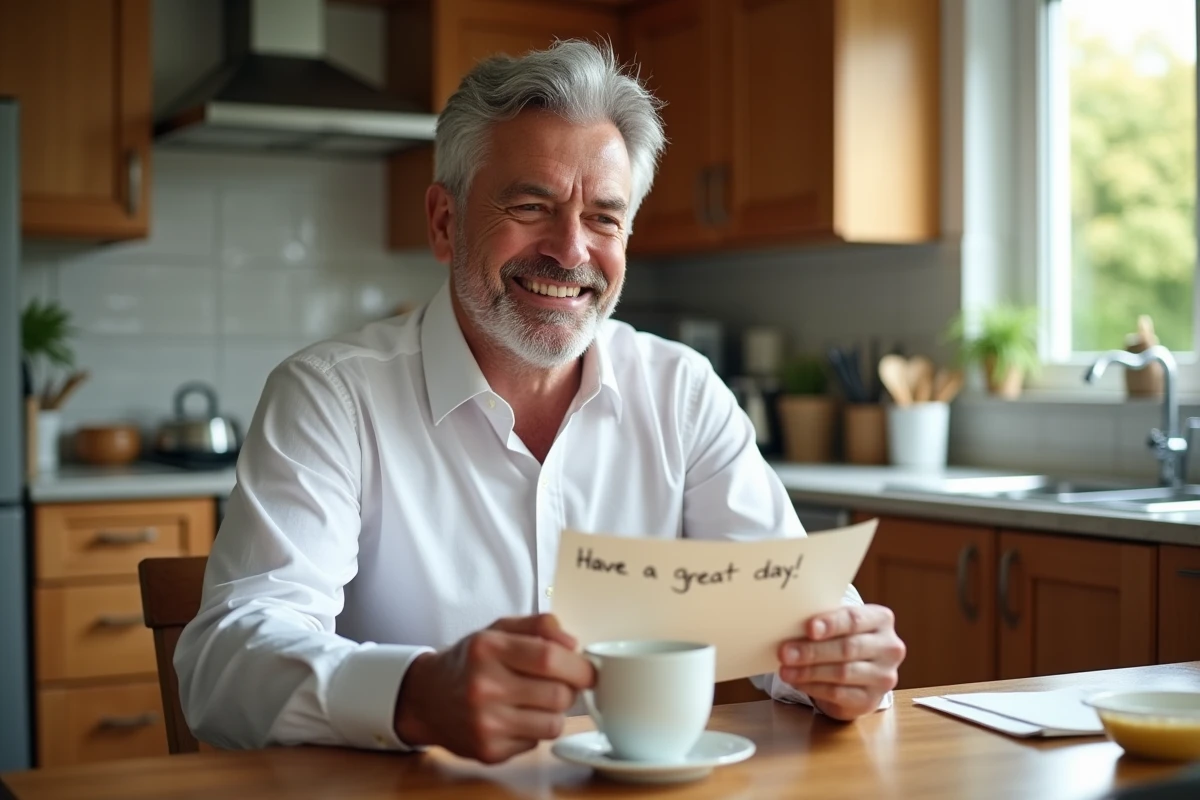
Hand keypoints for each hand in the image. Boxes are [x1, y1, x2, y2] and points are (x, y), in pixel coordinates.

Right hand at [394, 614, 593, 763]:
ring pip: (553, 724)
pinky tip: (516, 717)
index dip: (579, 666)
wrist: (426, 698)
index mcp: (488, 649)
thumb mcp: (498, 629)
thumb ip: (539, 626)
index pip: (550, 658)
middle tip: (561, 684)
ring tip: (537, 700)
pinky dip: (535, 730)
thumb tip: (573, 644)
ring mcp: (485, 723)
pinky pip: (536, 743)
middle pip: (558, 694)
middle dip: (570, 689)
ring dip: (555, 712)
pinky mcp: (488, 751)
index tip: (589, 671)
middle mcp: (484, 687)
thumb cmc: (470, 660)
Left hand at [777, 604, 904, 720]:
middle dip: (812, 651)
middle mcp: (889, 647)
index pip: (855, 620)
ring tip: (785, 670)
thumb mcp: (839, 626)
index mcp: (881, 619)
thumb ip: (824, 623)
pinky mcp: (872, 699)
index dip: (831, 624)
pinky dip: (814, 687)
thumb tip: (789, 624)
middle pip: (847, 648)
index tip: (809, 628)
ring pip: (842, 673)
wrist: (860, 673)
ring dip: (809, 672)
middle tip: (784, 652)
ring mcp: (884, 676)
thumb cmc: (844, 639)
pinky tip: (797, 682)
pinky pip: (839, 693)